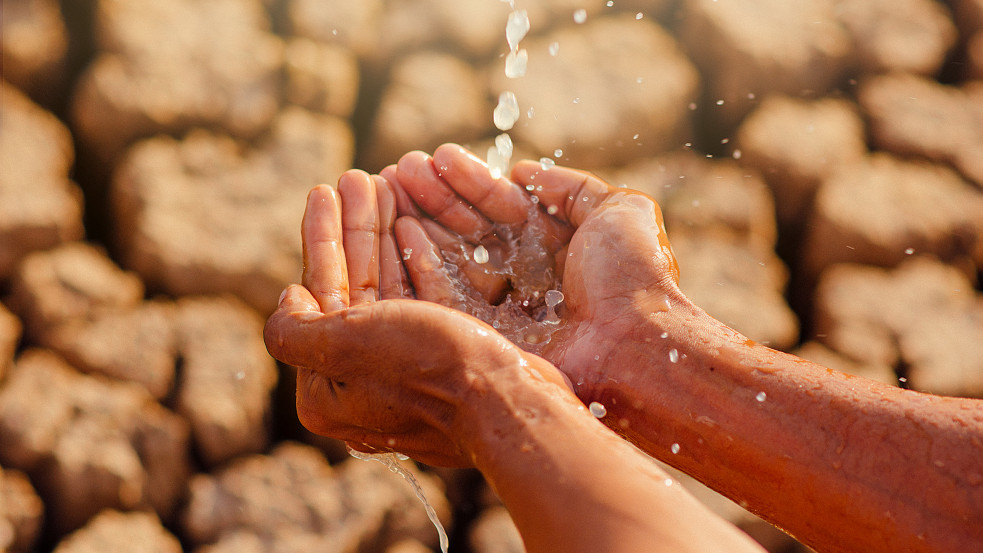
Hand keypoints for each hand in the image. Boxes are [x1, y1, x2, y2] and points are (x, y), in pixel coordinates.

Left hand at [264, 173, 569, 466]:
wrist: (512, 405)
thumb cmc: (428, 371)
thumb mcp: (343, 347)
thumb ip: (295, 328)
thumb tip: (289, 299)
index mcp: (328, 390)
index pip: (316, 297)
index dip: (321, 238)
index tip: (323, 190)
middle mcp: (363, 383)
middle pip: (351, 289)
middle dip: (354, 228)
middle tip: (358, 177)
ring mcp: (406, 371)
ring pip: (387, 289)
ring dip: (383, 235)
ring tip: (385, 183)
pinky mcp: (444, 360)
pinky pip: (422, 302)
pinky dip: (416, 261)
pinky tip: (414, 222)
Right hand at [388, 144, 681, 397]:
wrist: (636, 342)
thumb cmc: (631, 274)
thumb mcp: (618, 209)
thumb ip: (571, 186)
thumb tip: (522, 170)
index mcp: (555, 252)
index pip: (503, 210)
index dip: (472, 183)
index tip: (439, 156)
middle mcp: (526, 282)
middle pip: (472, 232)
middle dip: (439, 198)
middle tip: (403, 167)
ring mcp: (504, 314)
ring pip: (454, 260)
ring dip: (423, 221)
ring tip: (393, 185)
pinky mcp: (486, 342)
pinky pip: (445, 300)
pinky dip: (422, 265)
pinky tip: (402, 229)